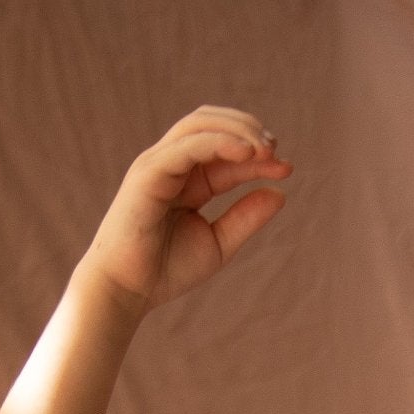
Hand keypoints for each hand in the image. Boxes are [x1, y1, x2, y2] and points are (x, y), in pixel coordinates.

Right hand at [81, 105, 290, 314]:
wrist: (126, 290)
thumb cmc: (165, 270)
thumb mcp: (218, 243)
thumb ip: (246, 218)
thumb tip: (281, 193)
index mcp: (188, 178)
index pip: (227, 151)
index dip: (258, 153)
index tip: (287, 167)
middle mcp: (172, 163)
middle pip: (212, 124)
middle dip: (248, 129)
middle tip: (277, 150)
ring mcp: (158, 163)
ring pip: (199, 125)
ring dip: (236, 129)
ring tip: (266, 147)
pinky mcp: (148, 172)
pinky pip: (186, 145)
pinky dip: (217, 142)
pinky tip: (245, 151)